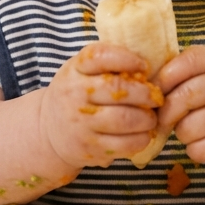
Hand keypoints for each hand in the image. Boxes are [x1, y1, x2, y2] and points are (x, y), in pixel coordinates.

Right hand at [40, 42, 163, 167]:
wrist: (47, 129)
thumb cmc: (76, 94)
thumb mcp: (81, 71)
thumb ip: (108, 65)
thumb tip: (150, 65)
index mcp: (75, 70)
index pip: (100, 56)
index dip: (127, 59)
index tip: (144, 67)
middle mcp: (74, 94)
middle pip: (117, 89)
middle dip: (146, 94)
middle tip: (156, 98)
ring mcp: (80, 123)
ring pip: (124, 119)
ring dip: (147, 119)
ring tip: (151, 118)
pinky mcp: (89, 148)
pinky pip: (124, 145)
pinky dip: (141, 139)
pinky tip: (143, 134)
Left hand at [154, 46, 204, 166]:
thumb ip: (186, 73)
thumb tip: (145, 89)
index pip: (183, 64)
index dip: (163, 81)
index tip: (158, 93)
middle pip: (181, 98)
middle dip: (166, 114)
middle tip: (165, 120)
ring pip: (186, 128)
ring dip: (183, 134)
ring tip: (195, 130)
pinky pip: (198, 150)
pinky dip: (195, 150)